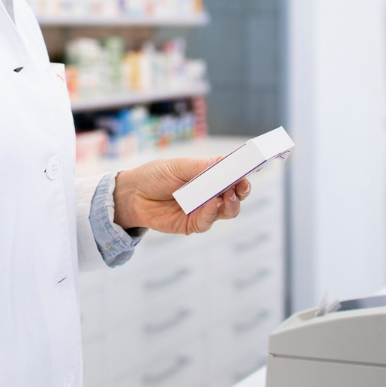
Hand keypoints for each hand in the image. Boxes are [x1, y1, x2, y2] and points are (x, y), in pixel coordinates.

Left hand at [113, 157, 250, 235]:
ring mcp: (202, 210)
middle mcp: (210, 194)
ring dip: (230, 203)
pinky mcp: (192, 224)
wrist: (132, 194)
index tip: (253, 168)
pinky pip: (207, 221)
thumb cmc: (155, 176)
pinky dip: (212, 212)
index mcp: (208, 176)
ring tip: (227, 195)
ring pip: (227, 211)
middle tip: (241, 185)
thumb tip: (223, 161)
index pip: (232, 176)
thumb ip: (201, 167)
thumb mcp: (178, 166)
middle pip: (235, 196)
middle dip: (241, 190)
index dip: (243, 173)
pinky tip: (212, 204)